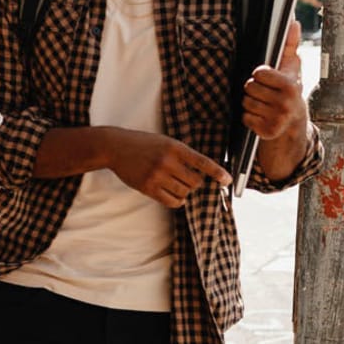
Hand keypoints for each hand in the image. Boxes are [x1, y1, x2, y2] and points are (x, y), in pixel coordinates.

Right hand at [104, 129, 231, 208]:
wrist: (116, 147)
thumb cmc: (143, 143)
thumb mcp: (165, 142)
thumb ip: (182, 154)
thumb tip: (202, 173)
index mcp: (174, 147)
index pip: (202, 162)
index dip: (217, 172)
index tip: (227, 180)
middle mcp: (167, 161)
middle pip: (195, 182)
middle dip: (195, 183)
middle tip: (187, 179)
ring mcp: (157, 176)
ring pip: (184, 192)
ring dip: (185, 191)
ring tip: (176, 184)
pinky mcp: (148, 188)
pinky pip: (172, 201)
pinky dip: (177, 201)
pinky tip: (173, 195)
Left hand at [243, 19, 309, 143]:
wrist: (294, 122)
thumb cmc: (288, 89)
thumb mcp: (291, 68)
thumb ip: (289, 45)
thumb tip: (293, 21)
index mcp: (290, 85)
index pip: (258, 73)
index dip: (260, 75)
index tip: (268, 79)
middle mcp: (285, 103)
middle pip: (249, 88)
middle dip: (254, 89)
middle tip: (265, 93)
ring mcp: (277, 119)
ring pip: (246, 103)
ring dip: (250, 103)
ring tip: (264, 104)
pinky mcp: (268, 131)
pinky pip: (245, 118)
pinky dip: (249, 117)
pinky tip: (261, 116)